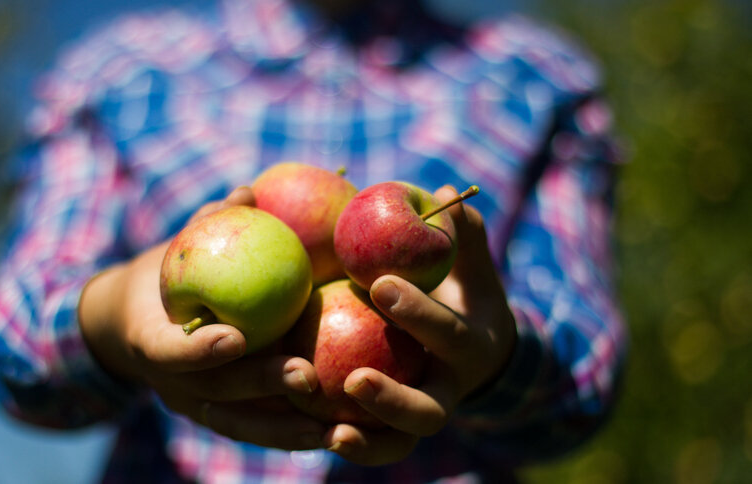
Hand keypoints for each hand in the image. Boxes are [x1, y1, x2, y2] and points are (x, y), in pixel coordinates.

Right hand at [79, 187, 327, 449]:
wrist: (134, 321)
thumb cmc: (163, 274)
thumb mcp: (176, 249)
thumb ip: (206, 225)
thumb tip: (247, 192)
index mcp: (147, 339)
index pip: (167, 350)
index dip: (197, 349)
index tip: (234, 337)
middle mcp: (169, 382)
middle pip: (214, 392)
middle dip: (259, 385)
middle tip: (303, 375)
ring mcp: (192, 404)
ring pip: (238, 423)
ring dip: (284, 428)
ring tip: (330, 428)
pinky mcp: (217, 416)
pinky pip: (256, 429)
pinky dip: (291, 434)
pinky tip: (334, 435)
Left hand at [324, 185, 516, 465]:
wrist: (476, 349)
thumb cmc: (464, 292)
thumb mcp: (471, 264)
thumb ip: (462, 233)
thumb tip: (446, 192)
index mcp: (469, 346)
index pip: (446, 333)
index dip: (418, 312)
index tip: (380, 284)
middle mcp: (448, 389)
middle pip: (429, 411)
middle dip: (394, 399)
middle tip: (354, 380)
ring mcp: (421, 413)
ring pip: (400, 442)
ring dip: (368, 443)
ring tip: (330, 434)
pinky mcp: (395, 428)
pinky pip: (372, 444)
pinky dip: (348, 445)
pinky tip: (308, 434)